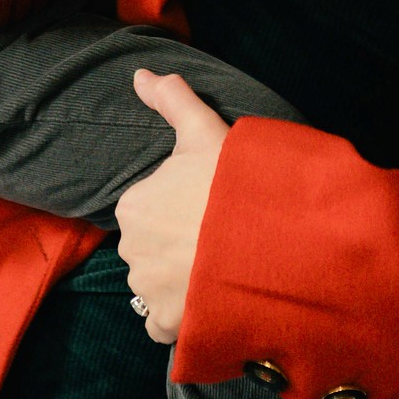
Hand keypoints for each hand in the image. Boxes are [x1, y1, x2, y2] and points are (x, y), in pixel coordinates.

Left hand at [114, 69, 229, 344]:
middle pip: (152, 245)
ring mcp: (148, 291)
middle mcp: (130, 250)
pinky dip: (181, 315)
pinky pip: (164, 322)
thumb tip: (140, 74)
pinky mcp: (168, 325)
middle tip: (219, 236)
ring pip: (158, 282)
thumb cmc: (233, 185)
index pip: (150, 206)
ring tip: (221, 267)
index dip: (182, 205)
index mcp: (133, 205)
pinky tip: (208, 297)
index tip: (211, 204)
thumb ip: (172, 99)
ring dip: (181, 279)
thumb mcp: (204, 131)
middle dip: (178, 243)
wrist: (268, 247)